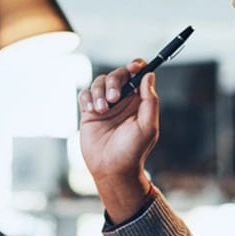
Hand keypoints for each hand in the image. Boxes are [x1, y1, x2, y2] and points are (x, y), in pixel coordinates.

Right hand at [77, 59, 158, 222]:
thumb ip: (149, 101)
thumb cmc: (133, 151)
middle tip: (113, 100)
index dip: (136, 66)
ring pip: (99, 82)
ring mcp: (104, 106)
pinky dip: (87, 98)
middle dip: (113, 82)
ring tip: (101, 111)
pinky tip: (91, 111)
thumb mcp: (147, 126)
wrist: (111, 169)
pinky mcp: (89, 113)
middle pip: (116, 75)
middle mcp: (121, 101)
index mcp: (138, 101)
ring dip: (99, 93)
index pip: (138, 75)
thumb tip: (148, 76)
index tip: (134, 68)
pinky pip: (85, 94)